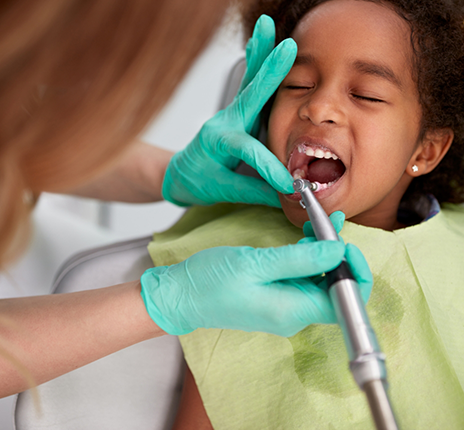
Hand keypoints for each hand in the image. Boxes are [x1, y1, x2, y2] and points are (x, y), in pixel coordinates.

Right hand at [140, 237, 360, 336]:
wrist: (180, 296)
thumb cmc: (211, 281)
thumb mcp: (256, 262)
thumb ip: (301, 258)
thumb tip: (339, 250)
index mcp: (292, 311)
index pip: (346, 301)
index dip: (354, 272)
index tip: (343, 242)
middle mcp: (295, 314)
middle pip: (336, 288)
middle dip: (339, 255)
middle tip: (330, 224)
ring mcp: (286, 306)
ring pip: (320, 280)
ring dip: (324, 252)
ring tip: (318, 222)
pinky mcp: (277, 296)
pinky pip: (303, 277)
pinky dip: (308, 256)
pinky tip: (305, 236)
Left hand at [162, 15, 295, 207]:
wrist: (180, 172)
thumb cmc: (197, 181)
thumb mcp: (222, 192)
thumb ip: (256, 193)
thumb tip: (288, 197)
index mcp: (218, 144)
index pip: (249, 152)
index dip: (270, 168)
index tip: (288, 185)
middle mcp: (224, 122)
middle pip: (250, 94)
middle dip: (269, 71)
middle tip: (287, 46)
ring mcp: (231, 114)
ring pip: (250, 81)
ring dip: (261, 53)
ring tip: (266, 25)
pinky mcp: (238, 112)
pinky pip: (250, 84)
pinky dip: (257, 61)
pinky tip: (261, 40)